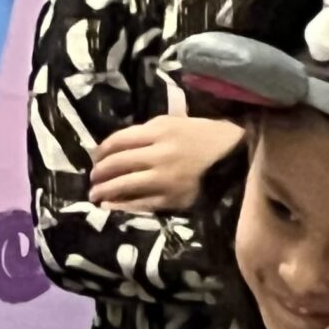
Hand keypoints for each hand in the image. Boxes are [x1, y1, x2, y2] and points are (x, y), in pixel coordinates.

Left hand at [90, 117, 244, 212]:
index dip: (101, 151)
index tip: (94, 158)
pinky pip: (142, 203)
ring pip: (125, 184)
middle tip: (91, 178)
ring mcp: (167, 178)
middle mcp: (160, 154)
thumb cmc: (205, 137)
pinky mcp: (174, 198)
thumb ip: (147, 131)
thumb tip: (116, 146)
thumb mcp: (176, 123)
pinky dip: (123, 205)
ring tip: (95, 194)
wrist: (237, 158)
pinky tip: (111, 206)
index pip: (119, 140)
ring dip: (105, 190)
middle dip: (99, 172)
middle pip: (118, 163)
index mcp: (160, 131)